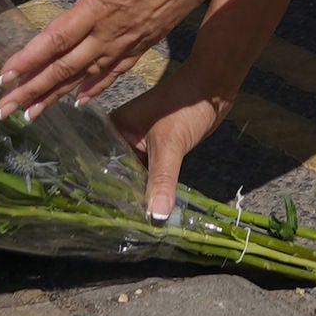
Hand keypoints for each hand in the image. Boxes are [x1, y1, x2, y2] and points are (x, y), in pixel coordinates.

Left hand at [0, 0, 241, 118]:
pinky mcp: (143, 43)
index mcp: (99, 8)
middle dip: (32, 90)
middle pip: (64, 68)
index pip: (54, 41)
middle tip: (4, 110)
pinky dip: (93, 90)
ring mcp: (128, 42)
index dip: (27, 61)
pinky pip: (113, 74)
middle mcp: (111, 33)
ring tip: (32, 113)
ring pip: (84, 77)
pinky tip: (79, 101)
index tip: (2, 78)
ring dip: (55, 96)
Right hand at [109, 56, 237, 218]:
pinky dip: (152, 187)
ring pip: (136, 176)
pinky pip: (150, 173)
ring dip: (139, 195)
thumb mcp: (170, 146)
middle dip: (122, 198)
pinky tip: (151, 208)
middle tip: (118, 228)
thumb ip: (162, 182)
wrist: (212, 87)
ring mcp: (140, 144)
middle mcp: (122, 137)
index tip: (104, 218)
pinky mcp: (157, 149)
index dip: (105, 192)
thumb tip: (155, 219)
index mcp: (114, 129)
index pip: (102, 166)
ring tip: (134, 225)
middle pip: (118, 174)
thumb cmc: (184, 107)